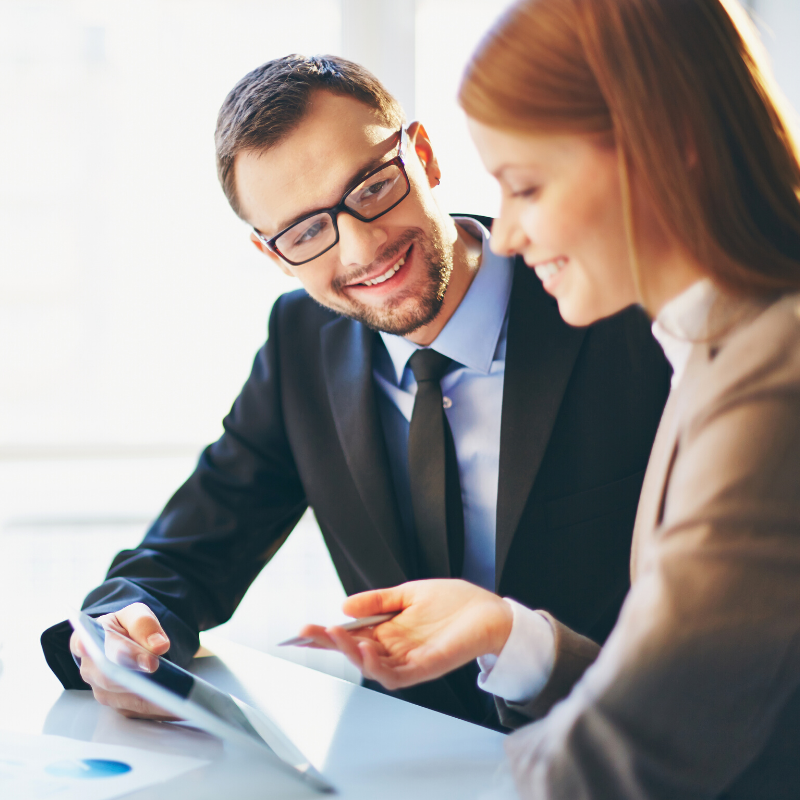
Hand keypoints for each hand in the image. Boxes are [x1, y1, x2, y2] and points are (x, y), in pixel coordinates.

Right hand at [70, 602, 177, 719]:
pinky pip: (139, 711)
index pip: (97, 648)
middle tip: (169, 683)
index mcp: (85, 641)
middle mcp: (90, 670)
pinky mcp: (118, 705)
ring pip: (127, 700)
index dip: (122, 654)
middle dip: (141, 680)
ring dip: (153, 701)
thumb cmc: (125, 627)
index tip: (148, 661)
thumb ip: (143, 623)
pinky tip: (179, 706)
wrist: (125, 641)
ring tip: (180, 698)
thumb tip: (158, 645)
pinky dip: (159, 709)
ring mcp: (102, 691)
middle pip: (112, 680)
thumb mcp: (134, 614)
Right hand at [295, 579, 512, 689]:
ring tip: (336, 636)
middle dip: (330, 644)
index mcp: (389, 632)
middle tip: (311, 631)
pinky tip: (367, 650)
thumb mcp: (408, 593)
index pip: (351, 636)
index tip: (303, 628)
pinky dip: (379, 666)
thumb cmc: (454, 603)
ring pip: (372, 667)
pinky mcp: (427, 667)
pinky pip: (398, 675)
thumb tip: (344, 606)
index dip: (327, 634)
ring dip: (352, 654)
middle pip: (355, 653)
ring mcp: (410, 660)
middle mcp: (396, 649)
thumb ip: (378, 601)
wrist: (490, 610)